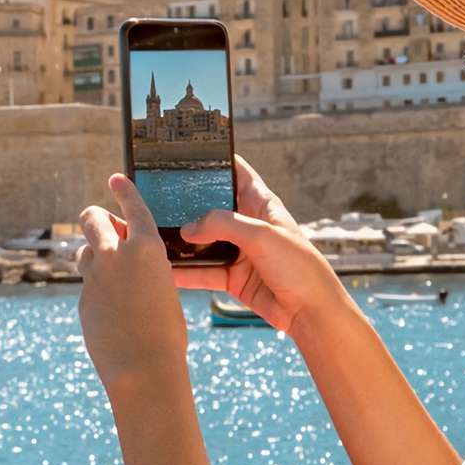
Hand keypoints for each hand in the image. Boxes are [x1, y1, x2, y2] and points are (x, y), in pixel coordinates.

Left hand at [75, 173, 189, 386]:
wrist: (143, 368)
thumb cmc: (167, 333)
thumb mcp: (164, 290)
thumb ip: (145, 270)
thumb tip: (126, 267)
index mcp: (147, 249)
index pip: (133, 208)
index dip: (124, 190)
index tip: (115, 179)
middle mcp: (117, 255)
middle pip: (91, 218)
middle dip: (95, 218)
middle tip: (104, 228)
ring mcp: (95, 277)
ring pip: (84, 250)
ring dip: (94, 255)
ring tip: (112, 274)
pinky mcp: (83, 299)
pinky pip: (88, 284)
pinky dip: (97, 290)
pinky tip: (113, 311)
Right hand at [174, 155, 355, 341]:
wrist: (310, 312)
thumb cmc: (299, 266)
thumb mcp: (261, 234)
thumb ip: (223, 225)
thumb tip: (188, 228)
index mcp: (261, 204)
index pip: (236, 172)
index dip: (216, 161)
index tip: (188, 153)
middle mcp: (247, 224)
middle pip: (211, 207)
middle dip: (187, 202)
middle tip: (157, 196)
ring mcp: (239, 251)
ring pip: (202, 241)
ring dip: (181, 240)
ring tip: (154, 233)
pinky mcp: (232, 277)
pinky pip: (202, 271)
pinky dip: (184, 272)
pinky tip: (165, 270)